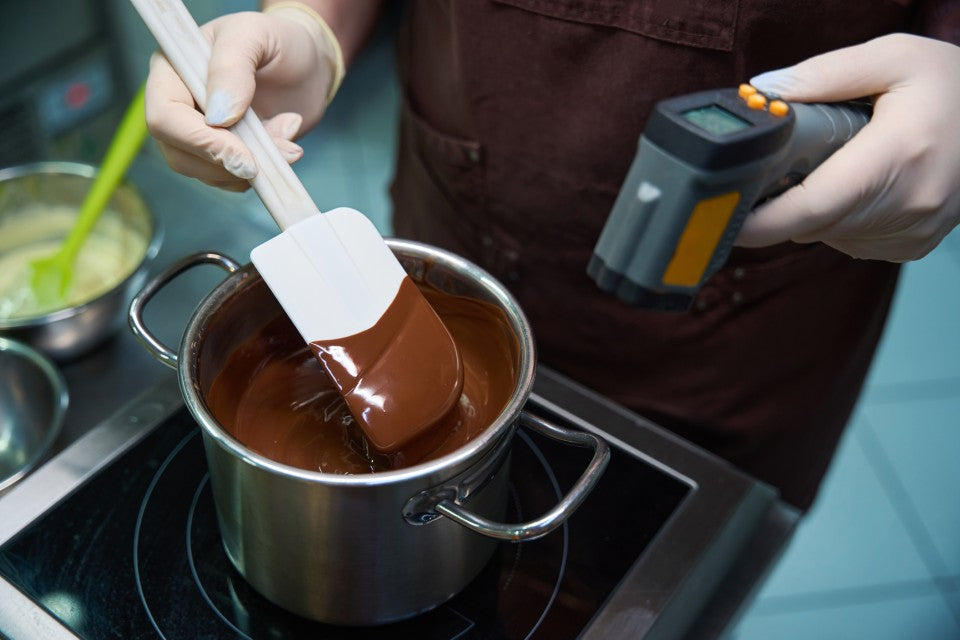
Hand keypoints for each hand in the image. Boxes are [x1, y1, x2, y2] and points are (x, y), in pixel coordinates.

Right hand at [145, 6, 342, 190]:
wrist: (307, 64)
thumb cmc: (277, 41)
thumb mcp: (254, 35)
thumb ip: (232, 66)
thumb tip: (218, 116)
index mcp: (172, 71)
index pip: (164, 117)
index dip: (199, 141)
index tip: (243, 154)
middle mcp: (179, 106)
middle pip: (179, 154)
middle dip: (230, 162)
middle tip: (279, 149)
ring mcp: (201, 134)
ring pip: (207, 173)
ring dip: (252, 168)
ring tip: (287, 136)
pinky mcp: (225, 155)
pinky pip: (232, 180)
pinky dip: (262, 172)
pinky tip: (284, 143)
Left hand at [736, 33, 959, 261]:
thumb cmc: (957, 87)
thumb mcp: (896, 56)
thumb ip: (825, 73)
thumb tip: (766, 91)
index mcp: (896, 157)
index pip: (809, 207)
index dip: (757, 220)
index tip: (721, 214)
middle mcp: (906, 205)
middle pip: (808, 223)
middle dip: (781, 198)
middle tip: (783, 162)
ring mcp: (911, 232)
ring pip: (824, 234)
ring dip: (812, 206)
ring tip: (837, 163)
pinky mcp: (910, 247)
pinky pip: (848, 240)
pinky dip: (839, 217)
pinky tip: (858, 184)